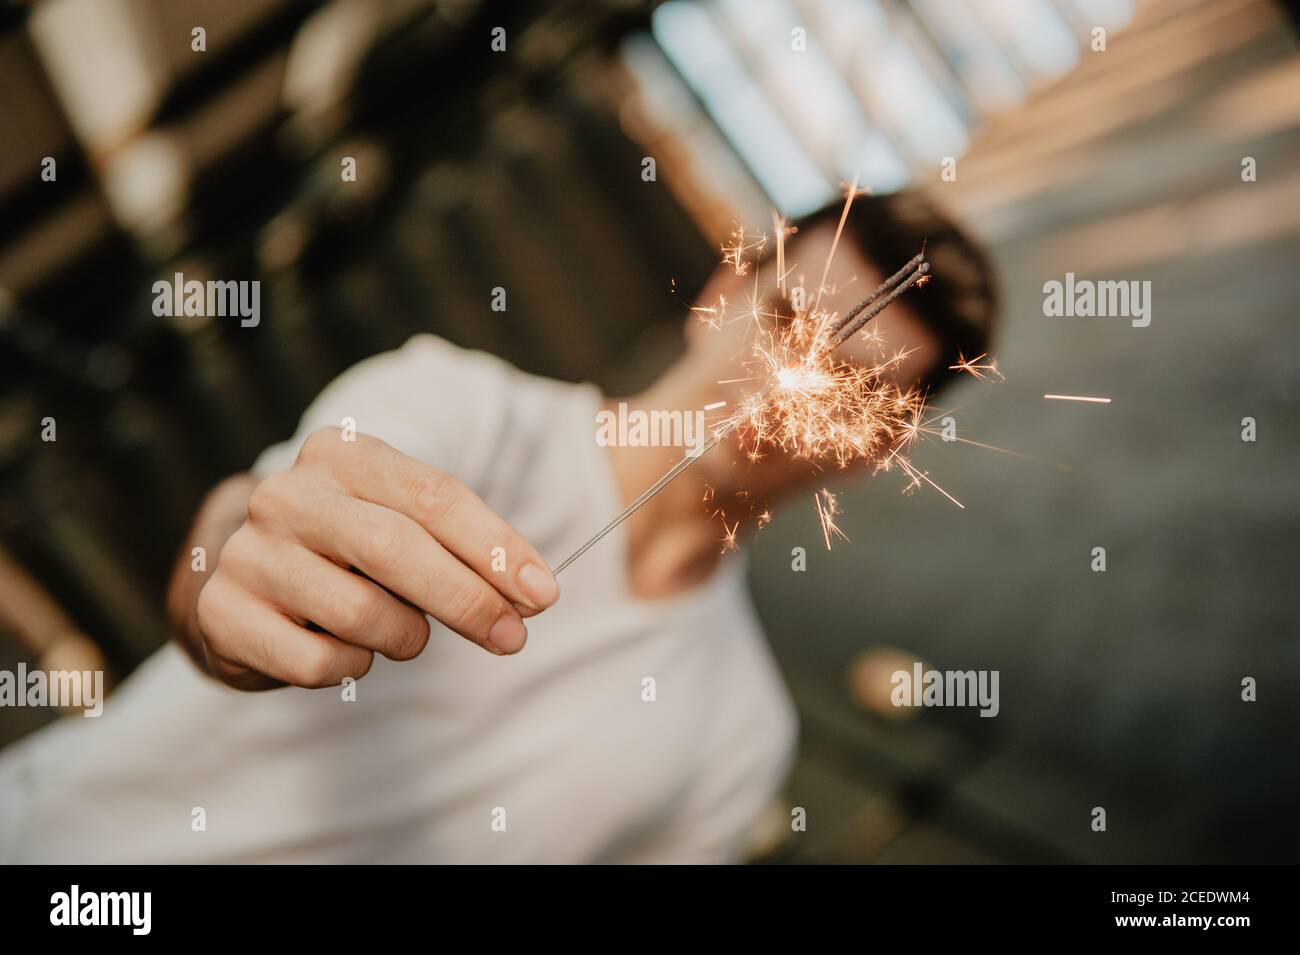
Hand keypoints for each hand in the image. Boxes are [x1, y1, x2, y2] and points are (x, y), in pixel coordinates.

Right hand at [171, 427, 558, 689]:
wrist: (251, 579)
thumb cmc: (352, 552)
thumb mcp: (406, 526)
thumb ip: (465, 550)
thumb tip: (532, 594)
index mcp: (342, 455)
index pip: (435, 496)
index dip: (495, 547)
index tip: (542, 593)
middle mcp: (288, 494)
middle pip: (397, 548)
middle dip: (467, 599)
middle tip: (512, 637)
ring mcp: (248, 551)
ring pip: (359, 612)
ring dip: (404, 637)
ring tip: (402, 633)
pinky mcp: (222, 611)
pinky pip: (316, 661)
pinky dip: (352, 667)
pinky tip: (349, 650)